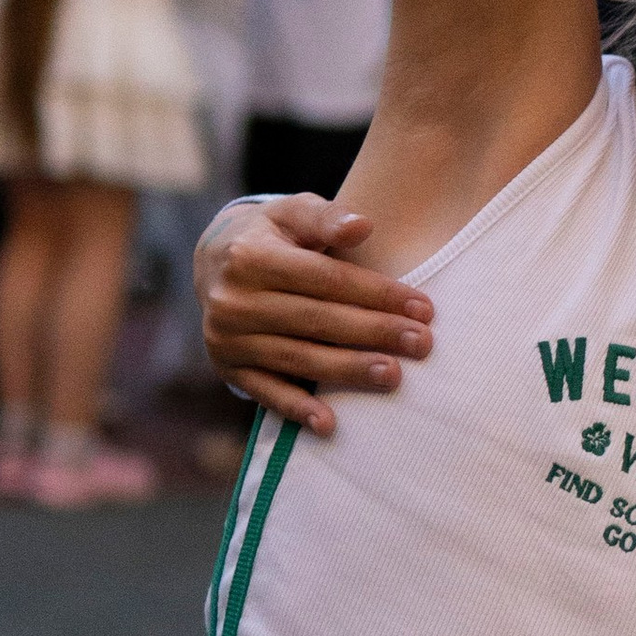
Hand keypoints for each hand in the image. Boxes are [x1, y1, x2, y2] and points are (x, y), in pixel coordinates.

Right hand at [198, 197, 433, 433]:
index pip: (327, 280)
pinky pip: (266, 392)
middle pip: (317, 320)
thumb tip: (363, 226)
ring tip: (393, 375)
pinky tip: (329, 423)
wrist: (211, 262)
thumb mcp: (293, 212)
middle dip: (374, 332)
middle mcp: (233, 300)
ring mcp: (227, 338)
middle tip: (422, 344)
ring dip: (348, 371)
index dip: (377, 294)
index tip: (423, 308)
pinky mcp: (227, 368)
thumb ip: (327, 218)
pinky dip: (296, 409)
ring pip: (298, 358)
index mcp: (250, 256)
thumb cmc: (271, 234)